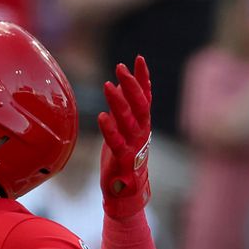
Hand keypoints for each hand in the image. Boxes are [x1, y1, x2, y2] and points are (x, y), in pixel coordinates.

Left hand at [98, 56, 152, 218]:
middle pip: (140, 104)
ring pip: (128, 119)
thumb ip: (123, 107)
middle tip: (120, 67)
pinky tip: (101, 116)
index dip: (143, 77)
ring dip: (118, 101)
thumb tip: (118, 83)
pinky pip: (116, 141)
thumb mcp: (124, 128)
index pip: (146, 95)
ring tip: (108, 85)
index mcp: (143, 123)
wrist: (126, 190)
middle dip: (131, 84)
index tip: (139, 59)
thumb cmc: (123, 157)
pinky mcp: (122, 158)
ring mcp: (134, 145)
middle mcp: (142, 131)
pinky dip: (110, 128)